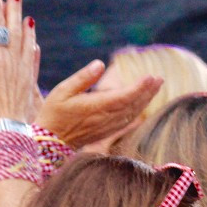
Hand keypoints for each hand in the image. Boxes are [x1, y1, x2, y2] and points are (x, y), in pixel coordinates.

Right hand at [35, 60, 161, 148]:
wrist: (47, 142)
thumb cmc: (53, 114)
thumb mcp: (62, 91)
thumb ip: (83, 78)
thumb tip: (100, 64)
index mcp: (95, 107)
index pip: (124, 96)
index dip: (140, 87)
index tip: (151, 76)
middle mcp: (104, 118)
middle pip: (133, 104)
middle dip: (148, 91)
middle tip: (159, 78)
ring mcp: (106, 127)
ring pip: (132, 113)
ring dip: (145, 101)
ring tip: (154, 88)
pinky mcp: (105, 133)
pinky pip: (126, 122)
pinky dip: (137, 112)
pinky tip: (142, 105)